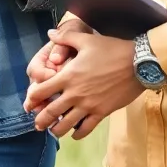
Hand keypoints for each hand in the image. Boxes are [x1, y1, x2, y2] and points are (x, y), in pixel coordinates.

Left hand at [23, 26, 142, 140]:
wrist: (138, 64)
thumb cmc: (111, 49)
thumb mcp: (86, 39)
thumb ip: (65, 37)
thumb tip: (49, 32)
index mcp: (68, 76)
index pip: (42, 91)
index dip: (32, 98)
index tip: (28, 103)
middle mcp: (75, 94)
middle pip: (51, 112)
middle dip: (41, 120)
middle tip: (36, 125)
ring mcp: (88, 105)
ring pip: (66, 124)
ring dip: (57, 130)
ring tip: (53, 132)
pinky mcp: (102, 112)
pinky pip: (86, 128)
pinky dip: (78, 133)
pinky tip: (75, 134)